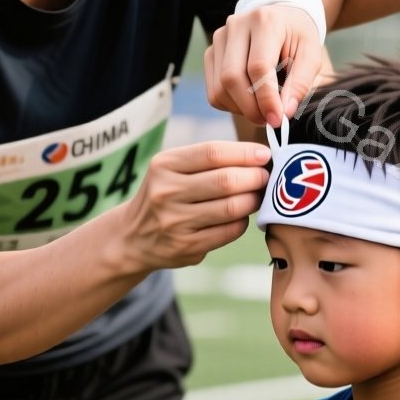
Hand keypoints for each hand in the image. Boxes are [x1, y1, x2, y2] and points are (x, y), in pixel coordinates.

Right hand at [112, 141, 271, 273]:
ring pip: (232, 208)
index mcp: (164, 165)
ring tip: (258, 195)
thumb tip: (259, 156)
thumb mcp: (173, 169)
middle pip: (226, 181)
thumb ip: (209, 160)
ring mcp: (176, 222)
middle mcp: (166, 192)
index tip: (264, 155)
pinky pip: (230, 231)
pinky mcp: (187, 247)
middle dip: (255, 177)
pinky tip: (242, 215)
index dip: (245, 153)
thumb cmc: (166, 194)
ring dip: (253, 200)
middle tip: (266, 177)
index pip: (213, 153)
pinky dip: (243, 221)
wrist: (133, 236)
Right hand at [206, 4, 326, 127]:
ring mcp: (219, 39)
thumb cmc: (298, 38)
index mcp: (265, 21)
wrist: (282, 18)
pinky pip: (214, 91)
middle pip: (232, 78)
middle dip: (251, 108)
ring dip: (241, 109)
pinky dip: (231, 105)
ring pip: (220, 87)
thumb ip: (300, 84)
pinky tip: (249, 100)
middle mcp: (236, 26)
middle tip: (270, 120)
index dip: (266, 98)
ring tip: (263, 109)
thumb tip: (284, 113)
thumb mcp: (311, 56)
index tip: (278, 120)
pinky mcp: (211, 53)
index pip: (258, 67)